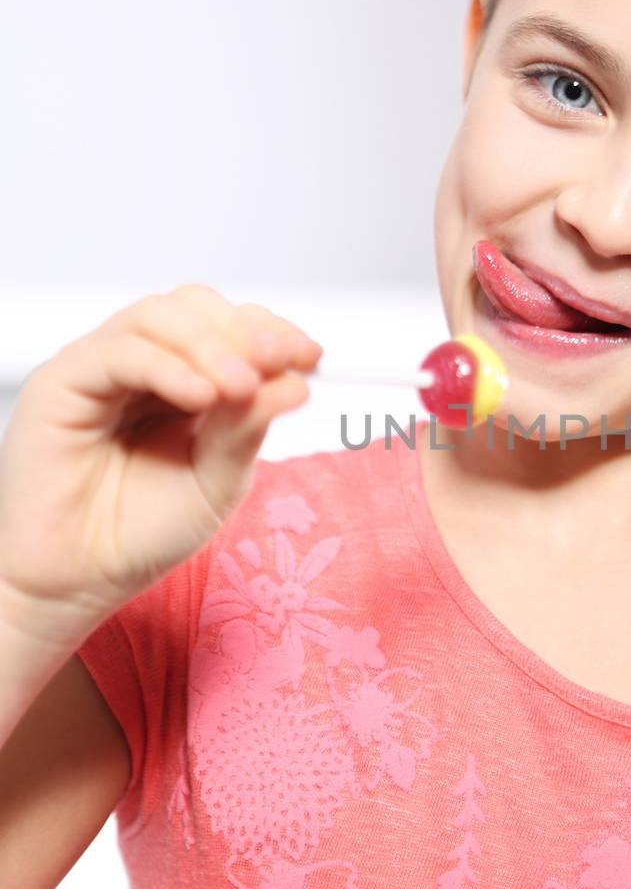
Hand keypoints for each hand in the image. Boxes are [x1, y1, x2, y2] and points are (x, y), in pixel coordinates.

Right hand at [0, 283, 322, 644]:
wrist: (77, 581)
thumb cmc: (140, 532)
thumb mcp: (216, 481)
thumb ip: (248, 429)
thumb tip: (295, 382)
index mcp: (185, 379)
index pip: (231, 327)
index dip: (272, 333)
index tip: (311, 357)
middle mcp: (143, 363)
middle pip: (196, 307)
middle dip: (246, 331)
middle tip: (281, 361)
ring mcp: (102, 367)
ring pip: (158, 316)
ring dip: (211, 344)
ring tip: (241, 386)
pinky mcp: (62, 382)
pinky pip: (119, 353)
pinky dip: (166, 366)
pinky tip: (200, 395)